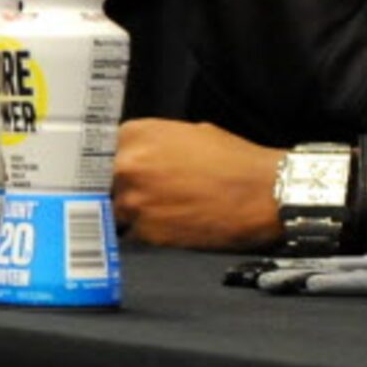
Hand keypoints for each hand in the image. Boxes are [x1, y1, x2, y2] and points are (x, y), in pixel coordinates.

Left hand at [111, 119, 281, 249]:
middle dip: (122, 185)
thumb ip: (155, 142)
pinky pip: (135, 232)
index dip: (117, 161)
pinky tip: (174, 222)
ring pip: (117, 209)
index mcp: (136, 135)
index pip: (103, 148)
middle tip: (149, 190)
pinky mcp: (147, 232)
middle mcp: (127, 167)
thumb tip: (142, 153)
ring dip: (134, 210)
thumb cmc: (234, 162)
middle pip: (105, 180)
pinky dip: (149, 231)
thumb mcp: (190, 133)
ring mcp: (134, 201)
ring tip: (165, 207)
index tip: (122, 169)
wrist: (264, 194)